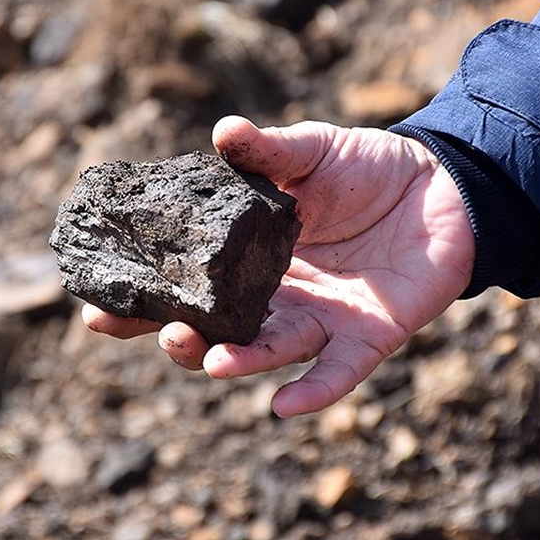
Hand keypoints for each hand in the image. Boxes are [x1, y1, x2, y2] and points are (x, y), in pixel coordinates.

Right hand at [84, 115, 474, 416]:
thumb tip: (222, 132)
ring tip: (205, 358)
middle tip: (153, 330)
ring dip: (236, 360)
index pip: (187, 285)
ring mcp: (321, 319)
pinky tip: (283, 407)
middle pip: (218, 330)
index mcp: (250, 257)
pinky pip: (338, 372)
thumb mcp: (312, 151)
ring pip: (268, 350)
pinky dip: (312, 392)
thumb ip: (267, 152)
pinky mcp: (369, 336)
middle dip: (180, 338)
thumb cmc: (368, 168)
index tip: (95, 309)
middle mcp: (277, 297)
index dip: (144, 299)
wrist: (444, 186)